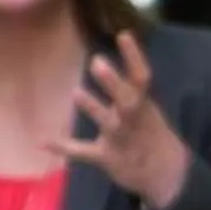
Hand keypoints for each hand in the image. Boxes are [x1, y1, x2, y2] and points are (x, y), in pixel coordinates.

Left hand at [53, 31, 191, 209]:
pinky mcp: (108, 158)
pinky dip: (64, 147)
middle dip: (113, 82)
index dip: (134, 56)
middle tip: (97, 62)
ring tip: (76, 92)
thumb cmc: (152, 135)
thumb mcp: (148, 110)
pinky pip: (85, 152)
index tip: (123, 34)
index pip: (141, 77)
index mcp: (143, 105)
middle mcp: (133, 120)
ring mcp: (120, 139)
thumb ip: (130, 89)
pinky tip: (43, 141)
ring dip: (93, 108)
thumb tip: (114, 61)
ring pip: (107, 122)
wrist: (166, 174)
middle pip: (126, 99)